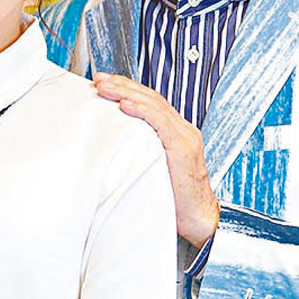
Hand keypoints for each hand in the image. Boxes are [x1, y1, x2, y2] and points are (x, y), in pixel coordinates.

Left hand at [93, 74, 217, 245]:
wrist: (200, 220)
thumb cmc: (175, 201)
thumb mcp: (154, 170)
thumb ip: (141, 153)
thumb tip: (112, 147)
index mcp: (178, 134)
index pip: (152, 104)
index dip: (129, 90)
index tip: (106, 84)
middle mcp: (184, 131)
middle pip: (152, 98)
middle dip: (123, 85)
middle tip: (99, 79)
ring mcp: (185, 138)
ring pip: (155, 105)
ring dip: (127, 93)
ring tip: (105, 87)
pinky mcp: (183, 149)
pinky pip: (161, 122)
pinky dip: (142, 111)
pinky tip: (125, 104)